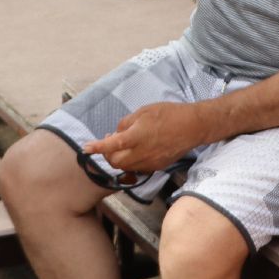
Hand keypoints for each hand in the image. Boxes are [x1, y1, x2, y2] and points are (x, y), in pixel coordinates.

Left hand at [83, 101, 210, 174]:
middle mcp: (142, 153)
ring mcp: (150, 162)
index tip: (85, 148)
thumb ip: (126, 123)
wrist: (193, 127)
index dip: (96, 147)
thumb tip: (116, 135)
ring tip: (122, 144)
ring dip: (119, 158)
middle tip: (108, 140)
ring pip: (126, 167)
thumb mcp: (143, 111)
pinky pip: (138, 168)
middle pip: (115, 162)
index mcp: (136, 137)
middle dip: (107, 154)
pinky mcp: (157, 167)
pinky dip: (131, 161)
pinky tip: (136, 150)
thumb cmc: (168, 114)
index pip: (111, 146)